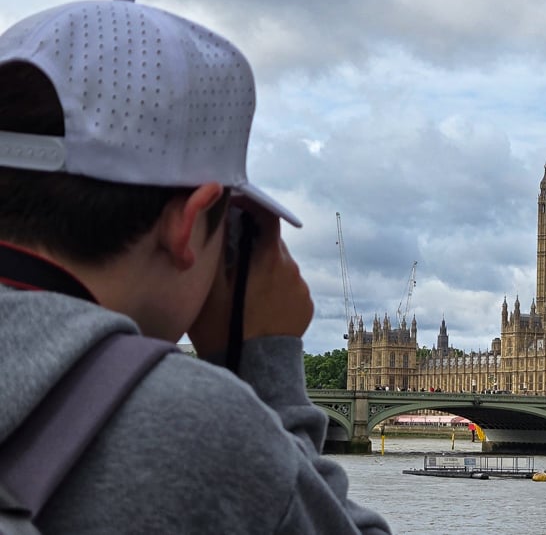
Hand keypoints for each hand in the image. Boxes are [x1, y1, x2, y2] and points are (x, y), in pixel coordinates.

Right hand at [188, 202, 312, 357]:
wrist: (255, 369)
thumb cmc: (225, 329)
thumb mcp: (209, 288)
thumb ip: (216, 250)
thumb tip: (218, 221)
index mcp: (270, 259)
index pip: (267, 216)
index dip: (251, 206)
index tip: (234, 206)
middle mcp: (292, 269)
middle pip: (271, 242)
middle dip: (252, 241)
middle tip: (229, 253)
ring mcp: (302, 288)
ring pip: (280, 265)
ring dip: (263, 266)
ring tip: (242, 286)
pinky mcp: (306, 305)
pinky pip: (289, 285)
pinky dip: (275, 287)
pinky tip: (257, 303)